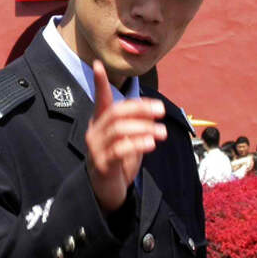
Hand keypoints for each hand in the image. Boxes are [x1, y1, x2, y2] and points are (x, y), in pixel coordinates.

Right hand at [85, 60, 166, 211]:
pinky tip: (151, 144)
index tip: (98, 64)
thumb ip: (137, 125)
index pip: (101, 99)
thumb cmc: (119, 162)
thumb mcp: (129, 140)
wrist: (107, 193)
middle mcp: (95, 132)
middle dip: (140, 108)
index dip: (99, 82)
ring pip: (118, 129)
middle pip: (115, 112)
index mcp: (100, 123)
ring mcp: (96, 148)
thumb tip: (154, 109)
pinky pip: (119, 150)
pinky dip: (137, 144)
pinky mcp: (102, 164)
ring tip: (162, 132)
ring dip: (143, 128)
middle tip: (161, 110)